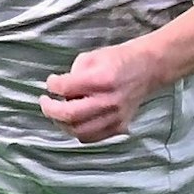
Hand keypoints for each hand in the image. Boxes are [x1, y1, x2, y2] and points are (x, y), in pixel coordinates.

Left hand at [39, 45, 161, 143]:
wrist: (147, 69)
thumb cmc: (119, 60)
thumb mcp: (93, 56)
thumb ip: (73, 73)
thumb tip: (59, 90)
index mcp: (101, 79)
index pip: (66, 88)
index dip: (52, 85)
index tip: (50, 83)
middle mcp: (108, 101)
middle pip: (69, 115)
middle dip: (50, 110)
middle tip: (45, 102)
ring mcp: (115, 117)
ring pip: (78, 131)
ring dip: (62, 123)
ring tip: (58, 113)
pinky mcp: (119, 126)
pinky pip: (91, 137)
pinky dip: (78, 131)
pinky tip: (74, 121)